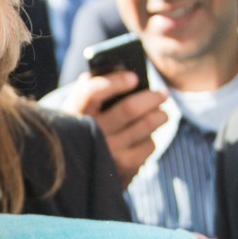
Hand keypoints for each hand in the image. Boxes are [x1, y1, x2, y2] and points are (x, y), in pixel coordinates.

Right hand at [62, 71, 167, 186]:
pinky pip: (149, 145)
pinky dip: (151, 137)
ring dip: (160, 115)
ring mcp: (107, 152)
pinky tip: (145, 137)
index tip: (134, 78)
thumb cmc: (84, 125)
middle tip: (163, 93)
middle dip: (153, 97)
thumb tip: (124, 69)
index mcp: (74, 112)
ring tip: (162, 113)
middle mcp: (89, 134)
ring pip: (146, 125)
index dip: (115, 82)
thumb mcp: (80, 107)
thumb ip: (93, 85)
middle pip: (130, 108)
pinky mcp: (124, 168)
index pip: (92, 92)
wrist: (76, 169)